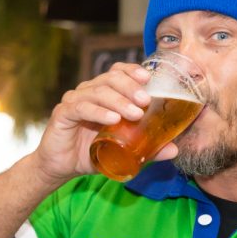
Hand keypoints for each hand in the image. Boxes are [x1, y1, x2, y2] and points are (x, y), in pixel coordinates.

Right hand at [33, 64, 179, 185]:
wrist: (63, 167)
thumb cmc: (93, 152)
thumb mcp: (124, 151)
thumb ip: (148, 149)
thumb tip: (174, 151)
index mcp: (104, 93)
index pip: (118, 72)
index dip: (132, 71)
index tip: (148, 78)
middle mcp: (89, 91)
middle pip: (110, 78)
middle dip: (131, 87)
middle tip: (146, 101)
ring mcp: (74, 100)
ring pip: (98, 91)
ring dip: (119, 101)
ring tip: (135, 114)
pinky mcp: (62, 113)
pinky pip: (81, 108)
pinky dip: (98, 112)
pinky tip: (112, 119)